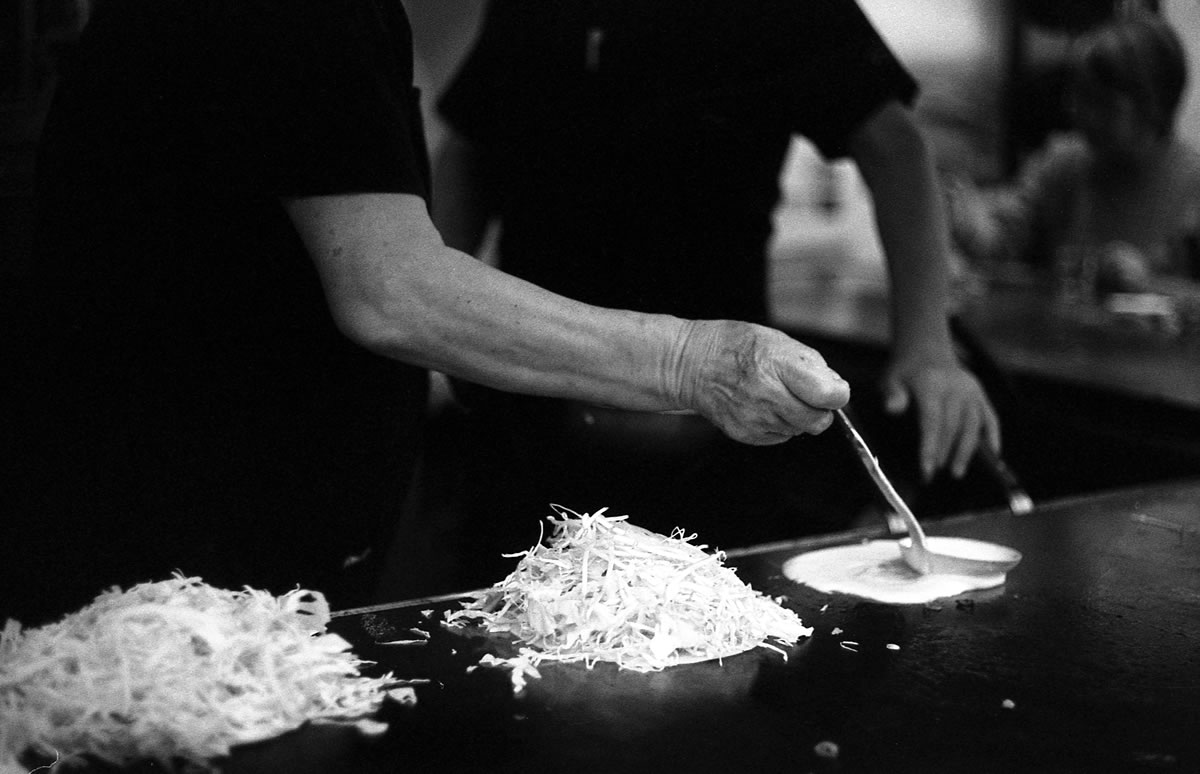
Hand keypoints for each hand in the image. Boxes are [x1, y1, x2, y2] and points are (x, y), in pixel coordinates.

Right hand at [676, 320, 849, 444]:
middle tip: (806, 394)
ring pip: (800, 430)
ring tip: (776, 395)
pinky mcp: (746, 434)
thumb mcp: (777, 340)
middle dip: (819, 409)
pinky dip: (779, 424)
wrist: (692, 365)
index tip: (833, 389)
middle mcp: (767, 395)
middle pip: (818, 421)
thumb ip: (809, 364)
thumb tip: (834, 386)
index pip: (829, 395)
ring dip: (797, 416)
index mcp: (778, 366)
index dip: (837, 393)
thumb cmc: (733, 347)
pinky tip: (762, 405)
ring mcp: (755, 419)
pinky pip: (780, 436)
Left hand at [882, 358, 998, 479]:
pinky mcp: (980, 393)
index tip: (926, 469)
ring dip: (966, 450)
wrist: (926, 349)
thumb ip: (892, 394)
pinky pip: (990, 417)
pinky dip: (992, 436)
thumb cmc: (904, 371)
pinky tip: (993, 455)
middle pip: (953, 426)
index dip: (930, 446)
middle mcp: (956, 387)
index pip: (932, 421)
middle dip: (944, 453)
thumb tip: (892, 409)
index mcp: (931, 384)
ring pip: (973, 425)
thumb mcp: (890, 379)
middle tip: (935, 475)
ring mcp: (971, 390)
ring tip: (957, 472)